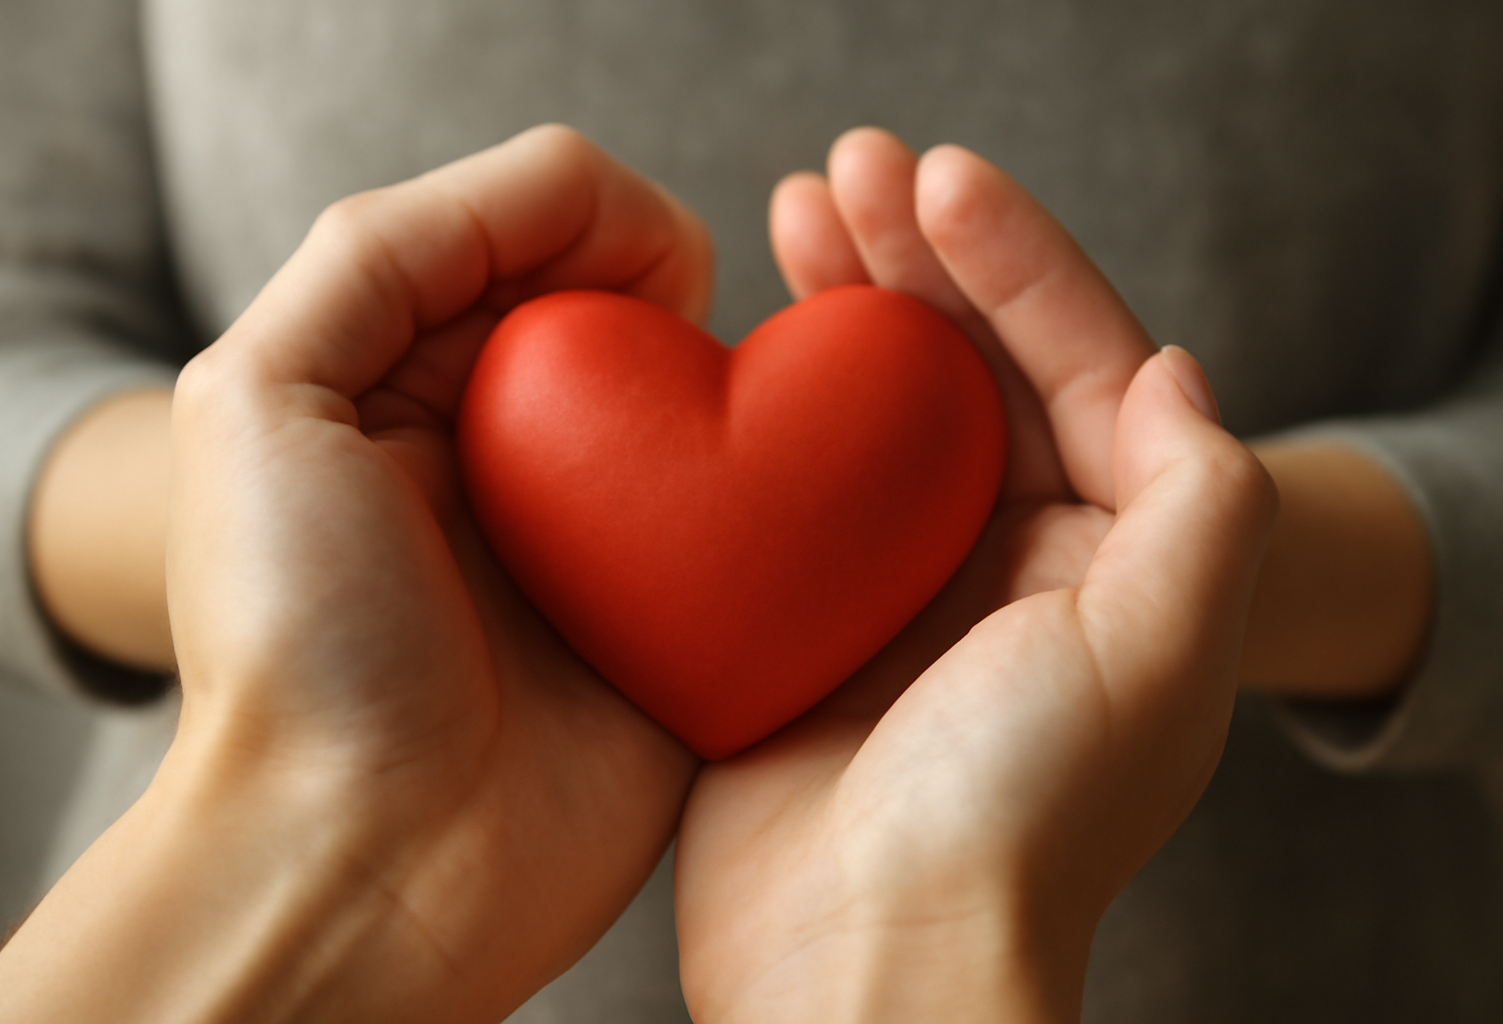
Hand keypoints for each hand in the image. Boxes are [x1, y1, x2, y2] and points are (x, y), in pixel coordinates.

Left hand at [0, 126, 706, 1023]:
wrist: (365, 860)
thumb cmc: (301, 641)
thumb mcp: (263, 398)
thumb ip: (382, 256)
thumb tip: (579, 209)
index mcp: (418, 388)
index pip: (533, 243)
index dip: (600, 222)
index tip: (652, 271)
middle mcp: (519, 456)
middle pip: (632, 313)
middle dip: (681, 291)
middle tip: (696, 332)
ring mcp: (608, 542)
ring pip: (711, 411)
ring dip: (750, 387)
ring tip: (754, 414)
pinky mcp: (684, 626)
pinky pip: (763, 529)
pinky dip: (793, 489)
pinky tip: (793, 491)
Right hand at [674, 129, 1276, 1022]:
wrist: (868, 966)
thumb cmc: (1016, 825)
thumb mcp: (1158, 657)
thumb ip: (1200, 502)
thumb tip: (1173, 365)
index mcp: (1110, 557)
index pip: (1077, 365)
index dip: (1016, 260)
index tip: (936, 180)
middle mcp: (1012, 561)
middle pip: (968, 367)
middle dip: (916, 258)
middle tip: (844, 169)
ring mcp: (900, 586)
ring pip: (875, 410)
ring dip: (839, 306)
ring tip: (788, 213)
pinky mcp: (804, 620)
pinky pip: (792, 484)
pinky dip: (767, 408)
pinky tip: (732, 346)